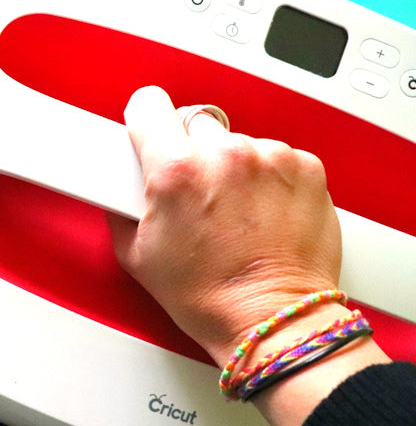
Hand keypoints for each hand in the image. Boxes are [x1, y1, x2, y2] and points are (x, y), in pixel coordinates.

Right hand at [106, 86, 343, 366]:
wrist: (272, 321)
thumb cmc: (209, 296)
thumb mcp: (136, 255)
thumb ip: (121, 207)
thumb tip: (119, 187)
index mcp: (176, 169)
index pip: (148, 104)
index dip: (144, 120)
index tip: (148, 130)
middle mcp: (224, 155)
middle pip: (194, 122)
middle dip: (189, 151)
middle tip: (193, 192)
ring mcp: (269, 159)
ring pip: (237, 142)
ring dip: (231, 166)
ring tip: (233, 212)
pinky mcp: (305, 168)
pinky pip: (275, 157)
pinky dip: (268, 179)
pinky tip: (262, 213)